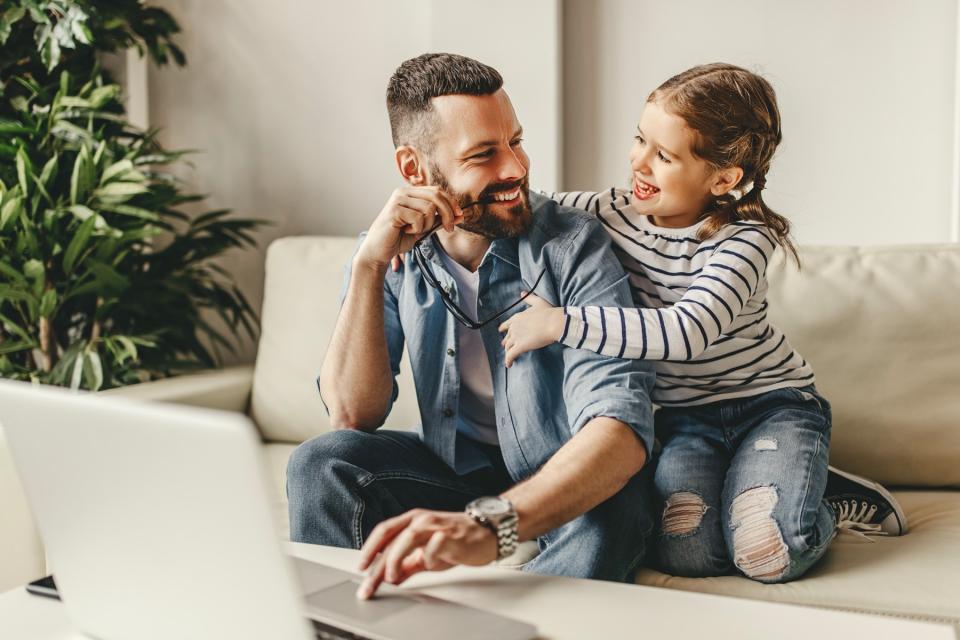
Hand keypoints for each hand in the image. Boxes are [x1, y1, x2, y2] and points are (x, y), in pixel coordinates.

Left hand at [355, 509, 496, 599]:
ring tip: (391, 577)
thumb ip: (408, 564)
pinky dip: (427, 557)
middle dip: (376, 563)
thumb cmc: (457, 540)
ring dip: (396, 559)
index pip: (383, 532)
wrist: (489, 532)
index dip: (369, 550)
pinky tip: (427, 565)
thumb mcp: (427, 555)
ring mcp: (436, 525)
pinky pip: (434, 546)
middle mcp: (421, 519)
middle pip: (391, 537)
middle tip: (369, 584)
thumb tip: (390, 578)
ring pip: (407, 537)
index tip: (361, 569)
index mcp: (412, 521)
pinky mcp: (451, 535)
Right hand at [356, 186, 462, 271]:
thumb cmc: (399, 238)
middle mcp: (403, 192)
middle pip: (436, 196)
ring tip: (415, 230)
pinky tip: (405, 231)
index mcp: (410, 192)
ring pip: (429, 209)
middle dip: (447, 213)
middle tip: (448, 229)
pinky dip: (417, 229)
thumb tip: (461, 215)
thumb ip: (440, 220)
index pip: (437, 191)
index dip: (451, 203)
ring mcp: (398, 200)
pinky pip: (418, 218)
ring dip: (427, 225)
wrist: (379, 250)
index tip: (459, 216)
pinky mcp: (394, 210)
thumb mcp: (424, 228)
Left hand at [498, 294, 565, 366]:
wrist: (554, 323)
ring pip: (507, 347)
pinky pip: (510, 356)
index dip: (503, 329)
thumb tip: (522, 293)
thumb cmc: (548, 313)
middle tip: (507, 346)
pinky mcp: (520, 347)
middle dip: (506, 342)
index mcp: (517, 317)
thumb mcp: (538, 302)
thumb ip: (529, 298)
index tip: (502, 332)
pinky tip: (509, 365)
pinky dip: (508, 361)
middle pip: (506, 337)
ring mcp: (516, 337)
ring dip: (508, 352)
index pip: (506, 325)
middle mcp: (514, 327)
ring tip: (509, 357)